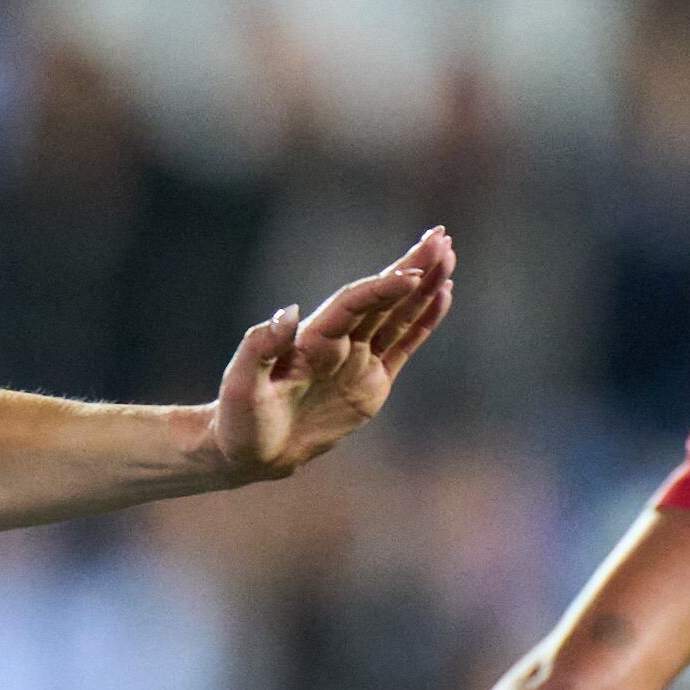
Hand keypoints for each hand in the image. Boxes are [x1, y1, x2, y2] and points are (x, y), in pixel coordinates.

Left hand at [210, 230, 455, 483]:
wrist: (253, 452)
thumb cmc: (241, 420)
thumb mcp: (242, 385)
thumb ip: (259, 347)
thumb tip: (289, 311)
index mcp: (311, 340)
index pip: (354, 305)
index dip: (382, 288)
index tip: (411, 274)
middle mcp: (339, 343)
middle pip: (382, 298)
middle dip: (412, 268)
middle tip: (441, 238)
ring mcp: (358, 360)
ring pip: (398, 316)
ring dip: (424, 287)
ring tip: (449, 256)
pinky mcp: (372, 382)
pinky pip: (403, 345)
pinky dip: (423, 321)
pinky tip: (443, 294)